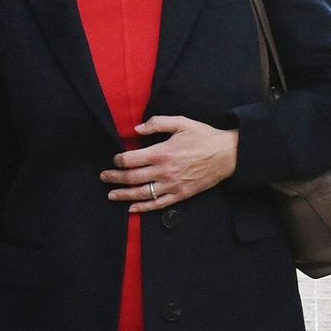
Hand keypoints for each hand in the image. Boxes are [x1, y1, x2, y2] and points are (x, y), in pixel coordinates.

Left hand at [99, 116, 238, 213]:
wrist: (227, 155)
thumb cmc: (204, 137)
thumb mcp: (181, 122)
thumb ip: (157, 123)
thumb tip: (136, 129)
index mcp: (162, 153)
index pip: (131, 159)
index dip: (119, 160)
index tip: (115, 158)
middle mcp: (164, 171)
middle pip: (131, 178)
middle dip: (114, 177)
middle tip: (104, 177)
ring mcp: (172, 185)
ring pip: (141, 193)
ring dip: (123, 195)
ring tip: (111, 194)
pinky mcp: (180, 194)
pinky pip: (158, 204)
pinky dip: (143, 208)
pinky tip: (132, 208)